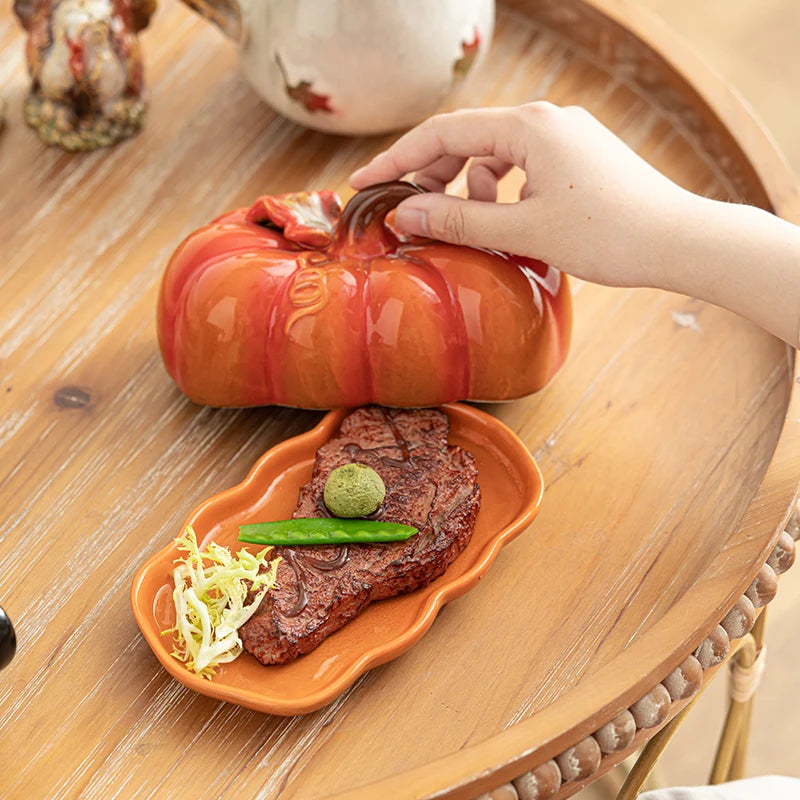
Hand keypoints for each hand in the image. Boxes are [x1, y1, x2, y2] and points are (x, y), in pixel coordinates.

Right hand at [350, 103, 693, 287]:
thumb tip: (407, 212)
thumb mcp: (522, 230)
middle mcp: (546, 121)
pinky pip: (522, 169)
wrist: (679, 241)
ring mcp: (565, 137)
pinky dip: (503, 194)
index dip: (397, 161)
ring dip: (471, 191)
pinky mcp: (578, 158)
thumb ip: (458, 219)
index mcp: (529, 126)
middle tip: (411, 214)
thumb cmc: (608, 234)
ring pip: (495, 157)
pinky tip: (507, 223)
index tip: (365, 184)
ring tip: (471, 228)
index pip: (443, 134)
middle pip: (468, 141)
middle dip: (433, 177)